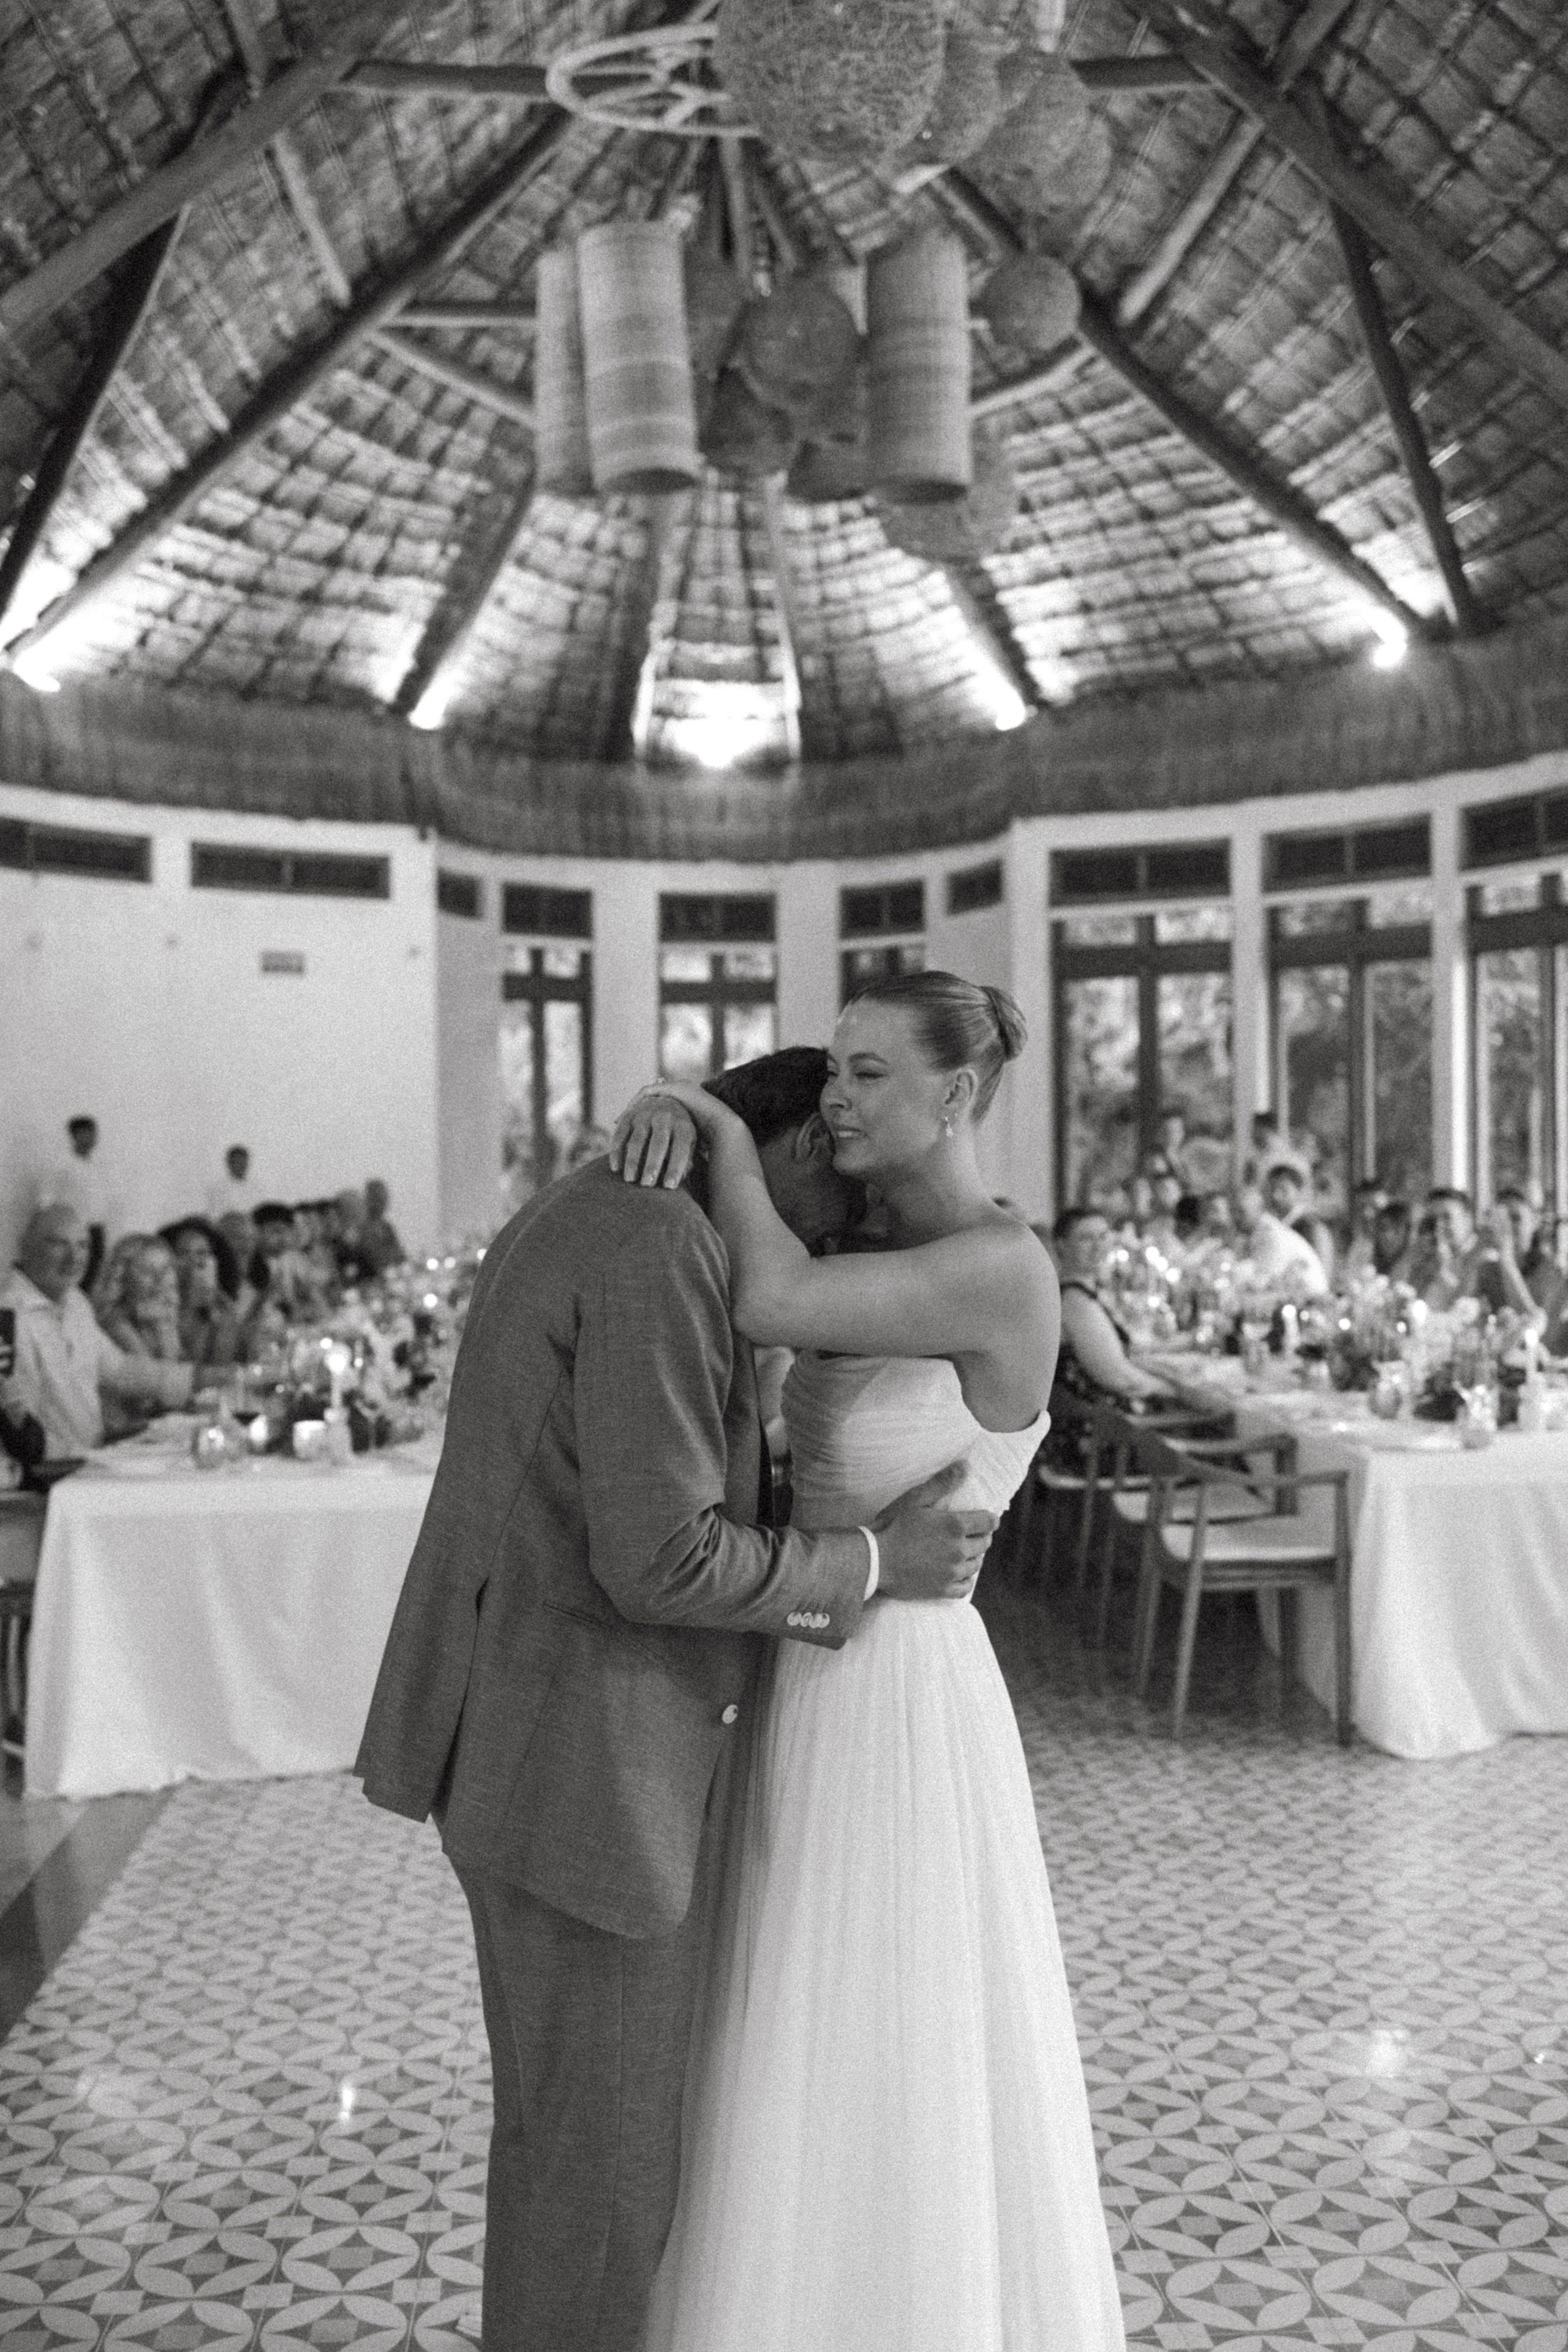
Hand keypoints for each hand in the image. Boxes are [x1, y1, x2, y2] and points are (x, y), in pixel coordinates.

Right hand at [608, 1090, 701, 1188]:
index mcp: (682, 1126)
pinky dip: (616, 1152)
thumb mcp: (688, 1142)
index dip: (675, 1167)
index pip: (680, 1148)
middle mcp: (664, 1117)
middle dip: (652, 1165)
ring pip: (637, 1140)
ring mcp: (644, 1115)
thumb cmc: (677, 1132)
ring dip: (632, 1161)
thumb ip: (686, 1160)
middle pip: (658, 1143)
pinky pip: (620, 1135)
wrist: (663, 1102)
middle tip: (647, 1185)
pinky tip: (615, 1168)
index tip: (669, 1186)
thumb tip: (681, 1178)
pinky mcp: (628, 1116)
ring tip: (630, 1180)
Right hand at [871, 1458, 997, 1600]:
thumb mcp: (916, 1498)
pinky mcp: (942, 1590)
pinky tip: (959, 1574)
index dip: (989, 1519)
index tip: (987, 1520)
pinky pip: (965, 1587)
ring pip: (976, 1565)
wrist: (874, 1560)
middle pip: (984, 1544)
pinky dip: (966, 1580)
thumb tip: (966, 1466)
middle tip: (973, 1535)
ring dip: (973, 1557)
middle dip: (981, 1537)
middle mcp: (959, 1550)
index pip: (988, 1522)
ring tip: (964, 1553)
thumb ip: (943, 1483)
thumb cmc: (893, 1525)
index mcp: (955, 1526)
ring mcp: (952, 1572)